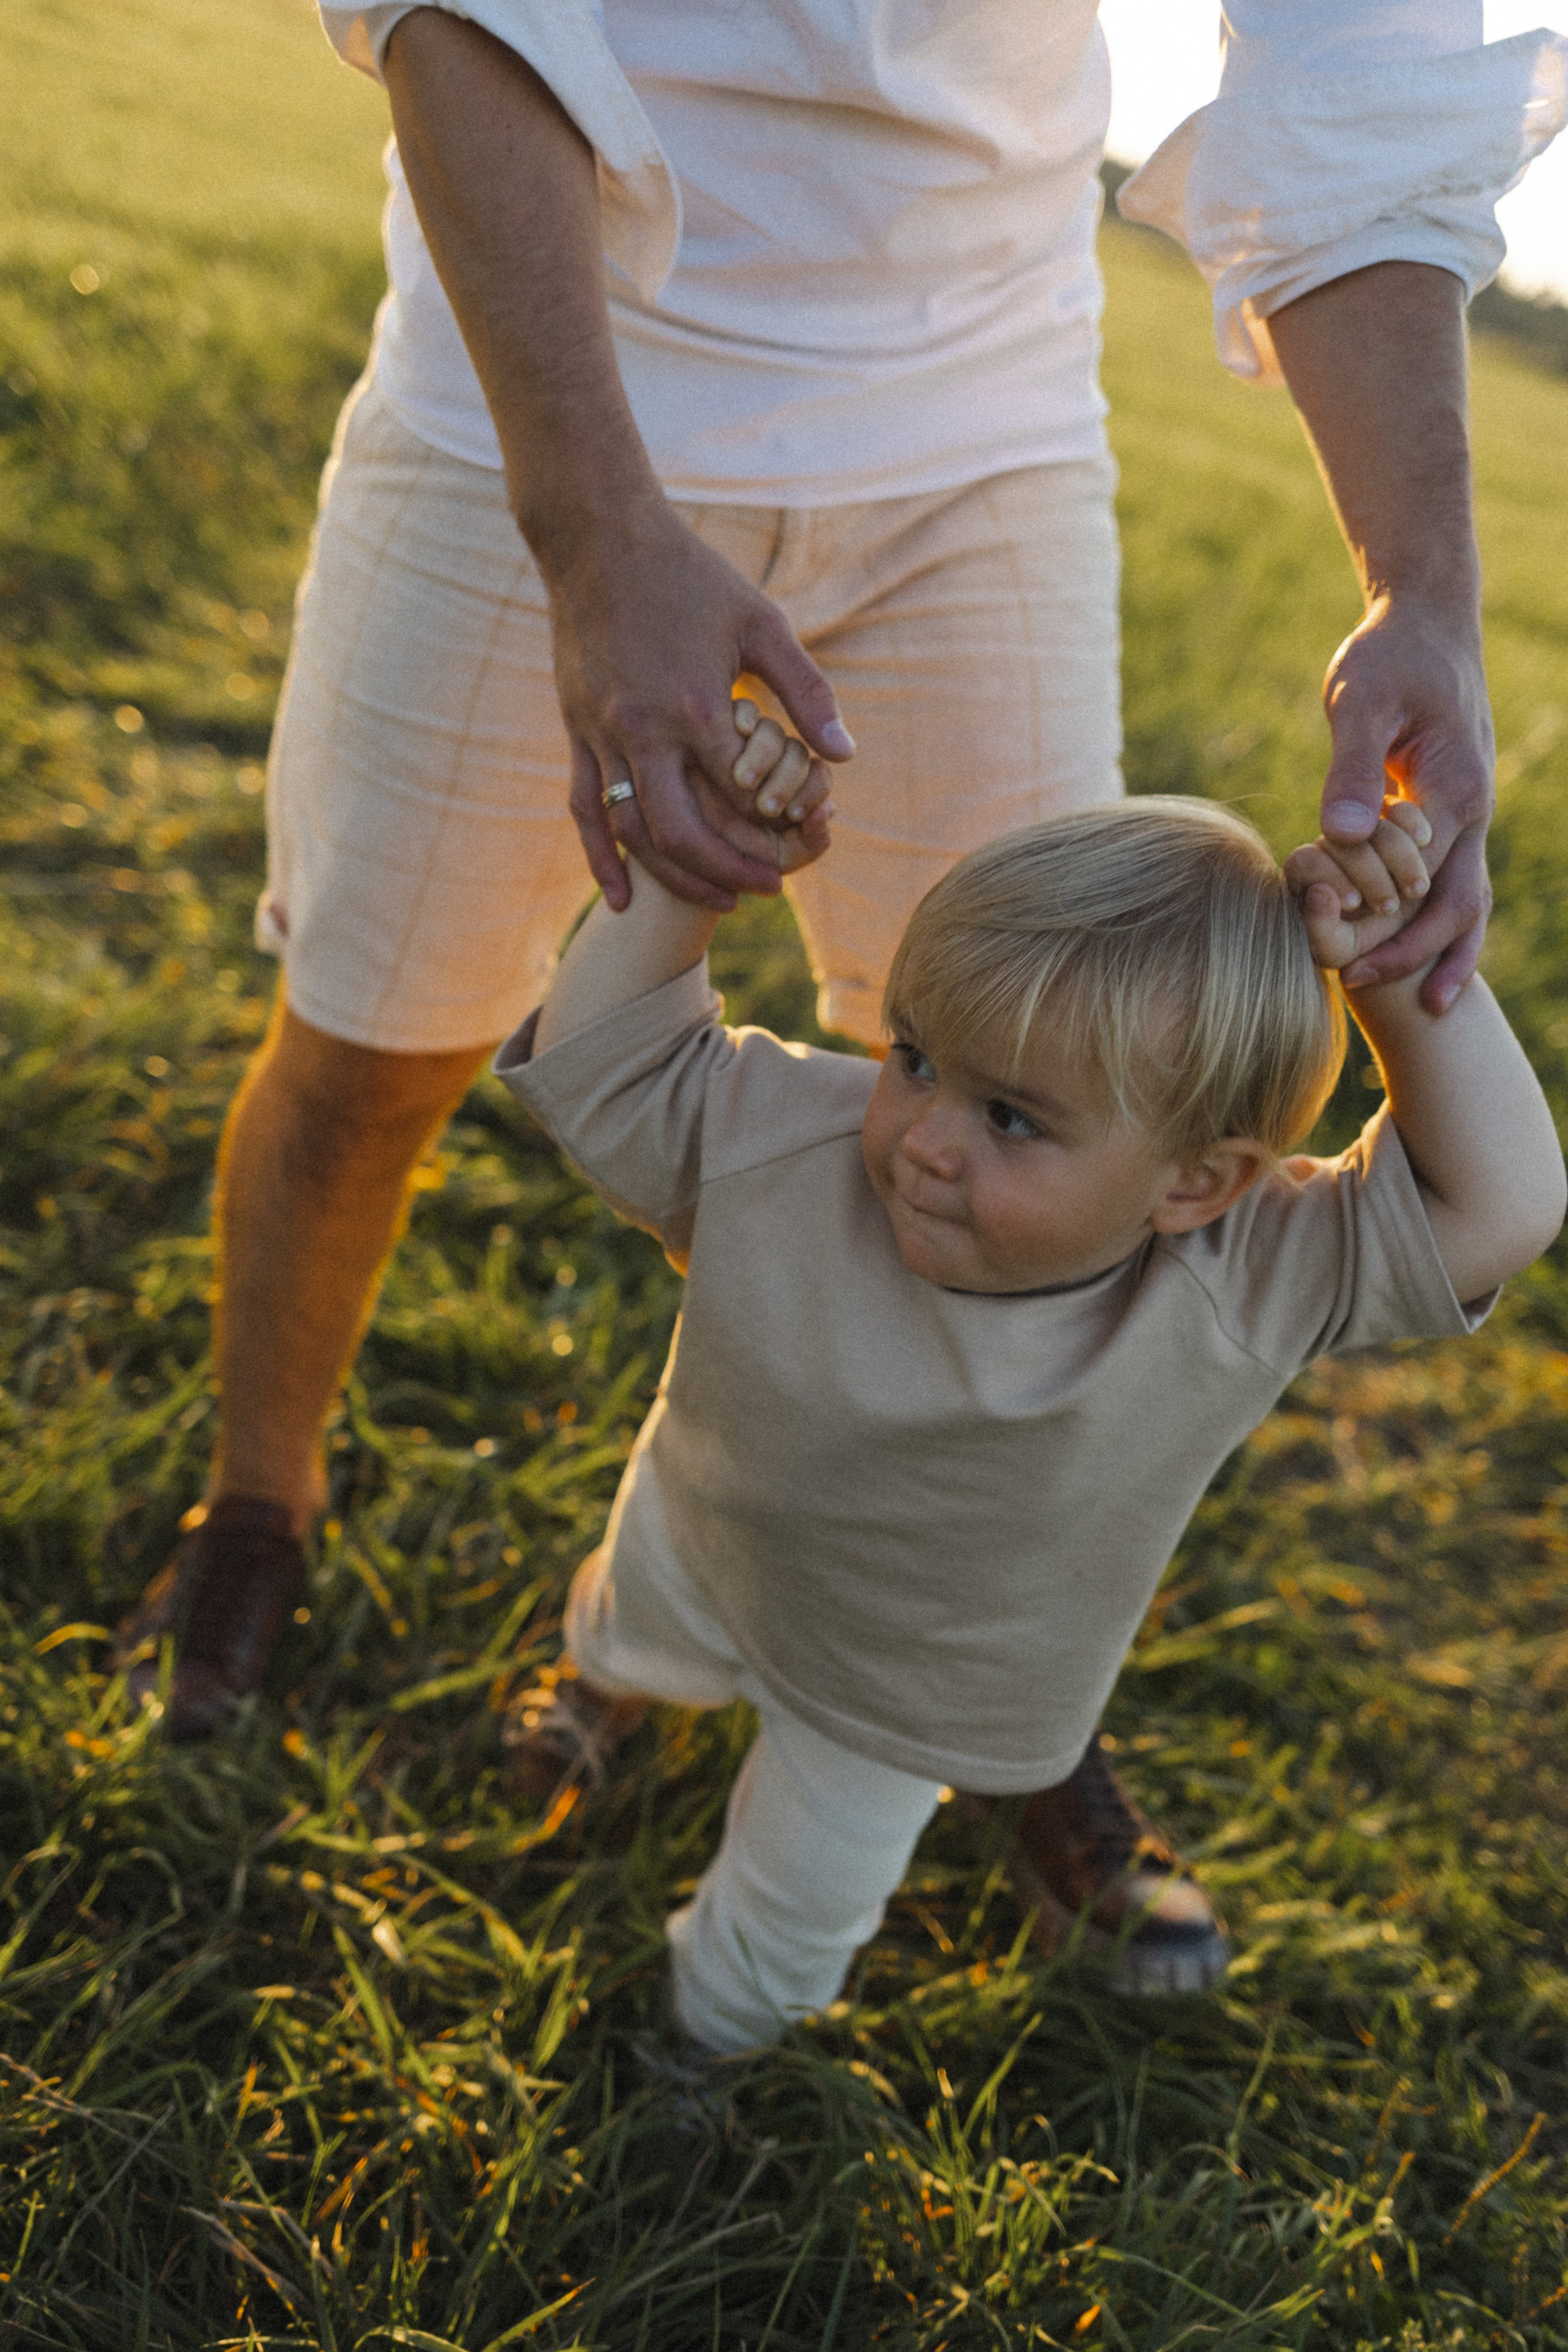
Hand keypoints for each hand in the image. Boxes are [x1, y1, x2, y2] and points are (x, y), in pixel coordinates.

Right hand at [552, 499, 853, 914]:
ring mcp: (602, 734)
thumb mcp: (762, 623)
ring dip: (674, 876)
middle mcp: (644, 729)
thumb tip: (846, 756)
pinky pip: (585, 810)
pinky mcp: (577, 731)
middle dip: (728, 872)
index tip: (805, 841)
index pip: (741, 793)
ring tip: (716, 899)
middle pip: (682, 832)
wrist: (598, 538)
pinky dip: (602, 859)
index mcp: (695, 703)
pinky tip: (623, 897)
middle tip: (768, 891)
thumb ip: (806, 690)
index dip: (776, 826)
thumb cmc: (690, 576)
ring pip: (632, 832)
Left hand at [1315, 597, 1493, 1010]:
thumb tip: (1339, 835)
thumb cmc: (1388, 657)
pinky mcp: (1450, 811)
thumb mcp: (1359, 703)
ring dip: (1443, 950)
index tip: (1342, 959)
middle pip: (1459, 905)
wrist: (1424, 622)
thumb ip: (1351, 768)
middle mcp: (1473, 811)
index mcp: (1456, 791)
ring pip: (1466, 899)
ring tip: (1423, 1006)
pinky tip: (1408, 951)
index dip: (1386, 925)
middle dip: (1417, 954)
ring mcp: (1468, 814)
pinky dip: (1436, 919)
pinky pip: (1452, 878)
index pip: (1425, 881)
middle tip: (1360, 988)